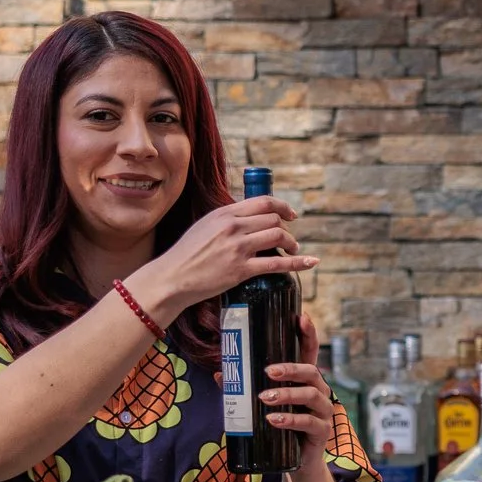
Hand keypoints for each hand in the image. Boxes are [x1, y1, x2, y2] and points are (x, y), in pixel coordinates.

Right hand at [128, 196, 314, 322]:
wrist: (171, 278)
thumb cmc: (186, 255)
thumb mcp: (204, 226)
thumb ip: (226, 220)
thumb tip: (249, 218)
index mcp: (224, 214)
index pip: (263, 202)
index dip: (283, 207)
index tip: (290, 215)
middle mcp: (232, 227)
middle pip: (274, 219)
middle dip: (286, 228)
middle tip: (288, 238)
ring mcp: (238, 248)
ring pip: (278, 236)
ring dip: (292, 243)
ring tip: (292, 249)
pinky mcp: (241, 270)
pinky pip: (277, 263)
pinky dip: (298, 263)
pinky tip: (309, 262)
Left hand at [261, 312, 334, 472]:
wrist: (296, 464)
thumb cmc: (280, 429)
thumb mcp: (263, 407)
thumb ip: (245, 390)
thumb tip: (219, 374)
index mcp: (306, 382)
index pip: (310, 353)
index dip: (309, 335)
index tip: (302, 317)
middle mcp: (319, 392)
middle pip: (312, 371)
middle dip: (291, 368)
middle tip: (268, 371)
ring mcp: (323, 412)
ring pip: (311, 395)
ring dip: (287, 394)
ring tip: (265, 398)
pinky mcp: (322, 432)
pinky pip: (309, 422)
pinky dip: (290, 420)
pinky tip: (273, 420)